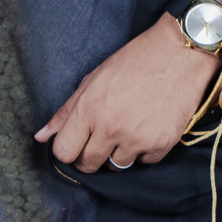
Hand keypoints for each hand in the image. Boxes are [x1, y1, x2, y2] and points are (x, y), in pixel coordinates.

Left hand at [35, 0, 221, 171]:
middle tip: (101, 137)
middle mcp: (111, 128)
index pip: (63, 152)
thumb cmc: (135, 61)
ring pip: (116, 166)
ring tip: (128, 128)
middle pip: (88, 165)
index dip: (67, 149)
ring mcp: (138, 139)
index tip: (76, 143)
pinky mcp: (161, 145)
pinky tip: (147, 127)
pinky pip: (143, 162)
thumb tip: (41, 136)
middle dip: (89, 155)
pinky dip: (143, 151)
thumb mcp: (94, 79)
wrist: (180, 54)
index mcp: (90, 109)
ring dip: (118, 153)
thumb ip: (67, 111)